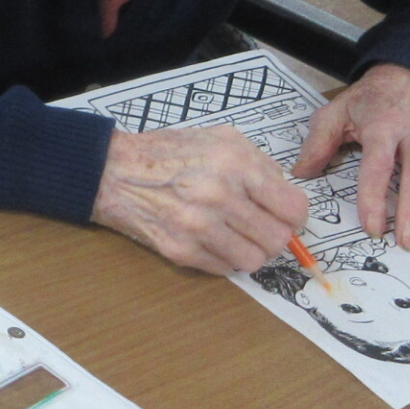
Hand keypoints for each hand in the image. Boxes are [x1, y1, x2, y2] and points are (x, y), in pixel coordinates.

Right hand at [93, 124, 312, 273]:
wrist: (114, 172)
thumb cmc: (169, 153)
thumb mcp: (221, 138)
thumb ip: (259, 163)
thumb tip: (286, 196)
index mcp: (235, 164)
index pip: (292, 209)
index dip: (295, 216)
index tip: (287, 216)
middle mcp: (219, 196)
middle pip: (277, 239)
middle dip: (275, 236)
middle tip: (261, 228)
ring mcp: (198, 227)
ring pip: (254, 261)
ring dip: (250, 251)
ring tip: (237, 237)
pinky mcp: (180, 250)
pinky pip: (223, 269)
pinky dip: (223, 259)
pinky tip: (211, 241)